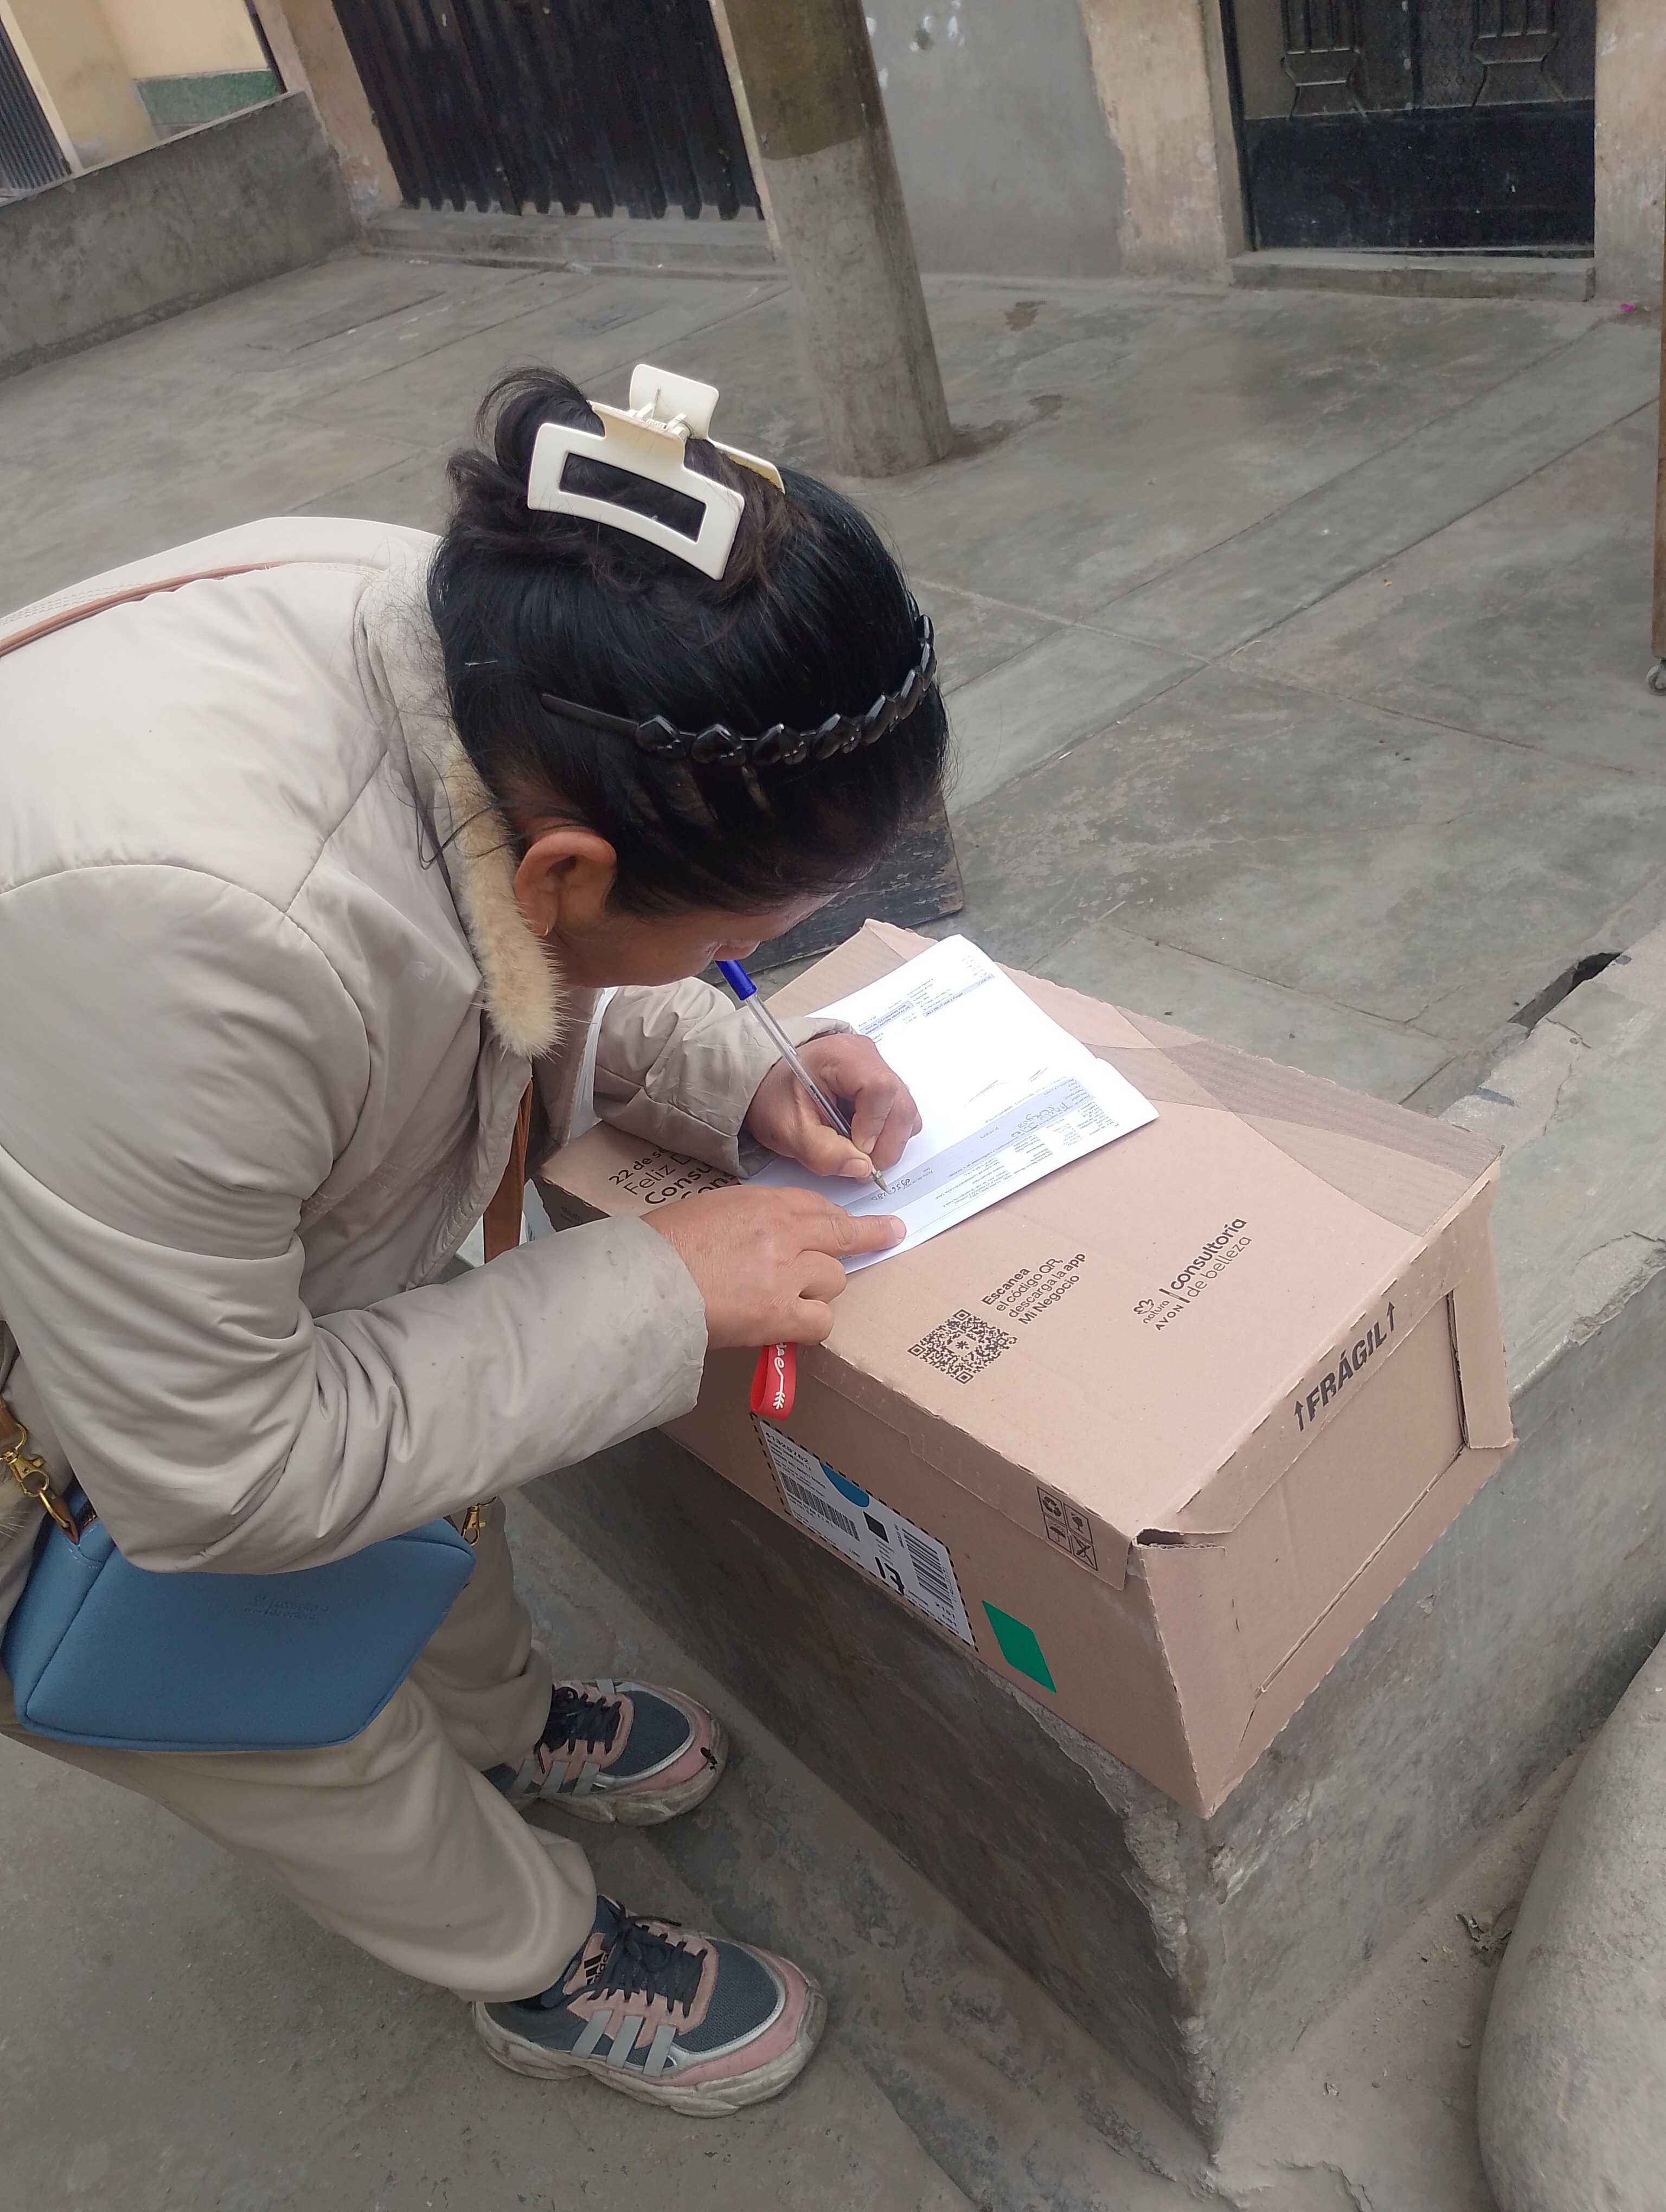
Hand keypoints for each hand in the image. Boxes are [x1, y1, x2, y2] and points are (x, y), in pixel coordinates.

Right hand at [645, 1186, 903, 1348]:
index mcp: (761, 1203)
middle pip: (839, 1235)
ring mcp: (785, 1273)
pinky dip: (812, 1324)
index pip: (816, 1206)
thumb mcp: (709, 1211)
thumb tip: (774, 1235)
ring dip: (818, 1290)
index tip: (863, 1217)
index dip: (841, 1216)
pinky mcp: (778, 1314)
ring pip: (833, 1279)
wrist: (644, 1282)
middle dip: (866, 1237)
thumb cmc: (663, 1247)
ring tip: (788, 1301)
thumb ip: (750, 1218)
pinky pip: (820, 1320)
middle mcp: (782, 1233)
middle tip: (889, 1234)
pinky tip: (794, 1327)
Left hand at [745, 1034, 920, 1182]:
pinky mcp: (882, 1083)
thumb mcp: (789, 1130)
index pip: (879, 1088)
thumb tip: (863, 1168)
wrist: (770, 1084)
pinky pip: (899, 1112)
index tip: (858, 1150)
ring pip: (905, 1110)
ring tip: (858, 1150)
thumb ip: (823, 1152)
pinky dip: (886, 1133)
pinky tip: (861, 1137)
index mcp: (840, 1056)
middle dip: (886, 1142)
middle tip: (861, 1164)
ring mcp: (878, 1067)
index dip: (874, 1125)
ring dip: (888, 1140)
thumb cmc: (776, 1098)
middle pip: (900, 1102)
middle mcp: (866, 1055)